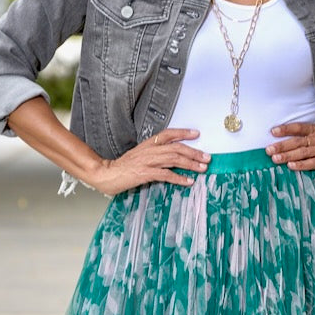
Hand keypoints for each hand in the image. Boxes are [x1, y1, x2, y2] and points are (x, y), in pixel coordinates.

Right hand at [91, 129, 210, 195]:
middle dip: (194, 152)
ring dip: (190, 164)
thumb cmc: (124, 166)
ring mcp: (147, 161)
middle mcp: (150, 150)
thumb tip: (172, 158)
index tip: (197, 134)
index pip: (168, 134)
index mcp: (148, 144)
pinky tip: (188, 181)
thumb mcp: (140, 155)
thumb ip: (155, 154)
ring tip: (202, 168)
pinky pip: (166, 175)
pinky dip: (178, 178)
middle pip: (176, 148)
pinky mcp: (145, 173)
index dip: (183, 133)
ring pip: (174, 159)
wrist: (107, 174)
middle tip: (207, 157)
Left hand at [266, 121, 314, 171]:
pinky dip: (301, 164)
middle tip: (268, 149)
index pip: (299, 128)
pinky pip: (312, 163)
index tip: (273, 131)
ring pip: (301, 152)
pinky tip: (291, 166)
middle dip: (281, 145)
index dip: (286, 129)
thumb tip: (296, 142)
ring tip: (274, 159)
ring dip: (287, 155)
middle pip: (296, 141)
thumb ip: (313, 137)